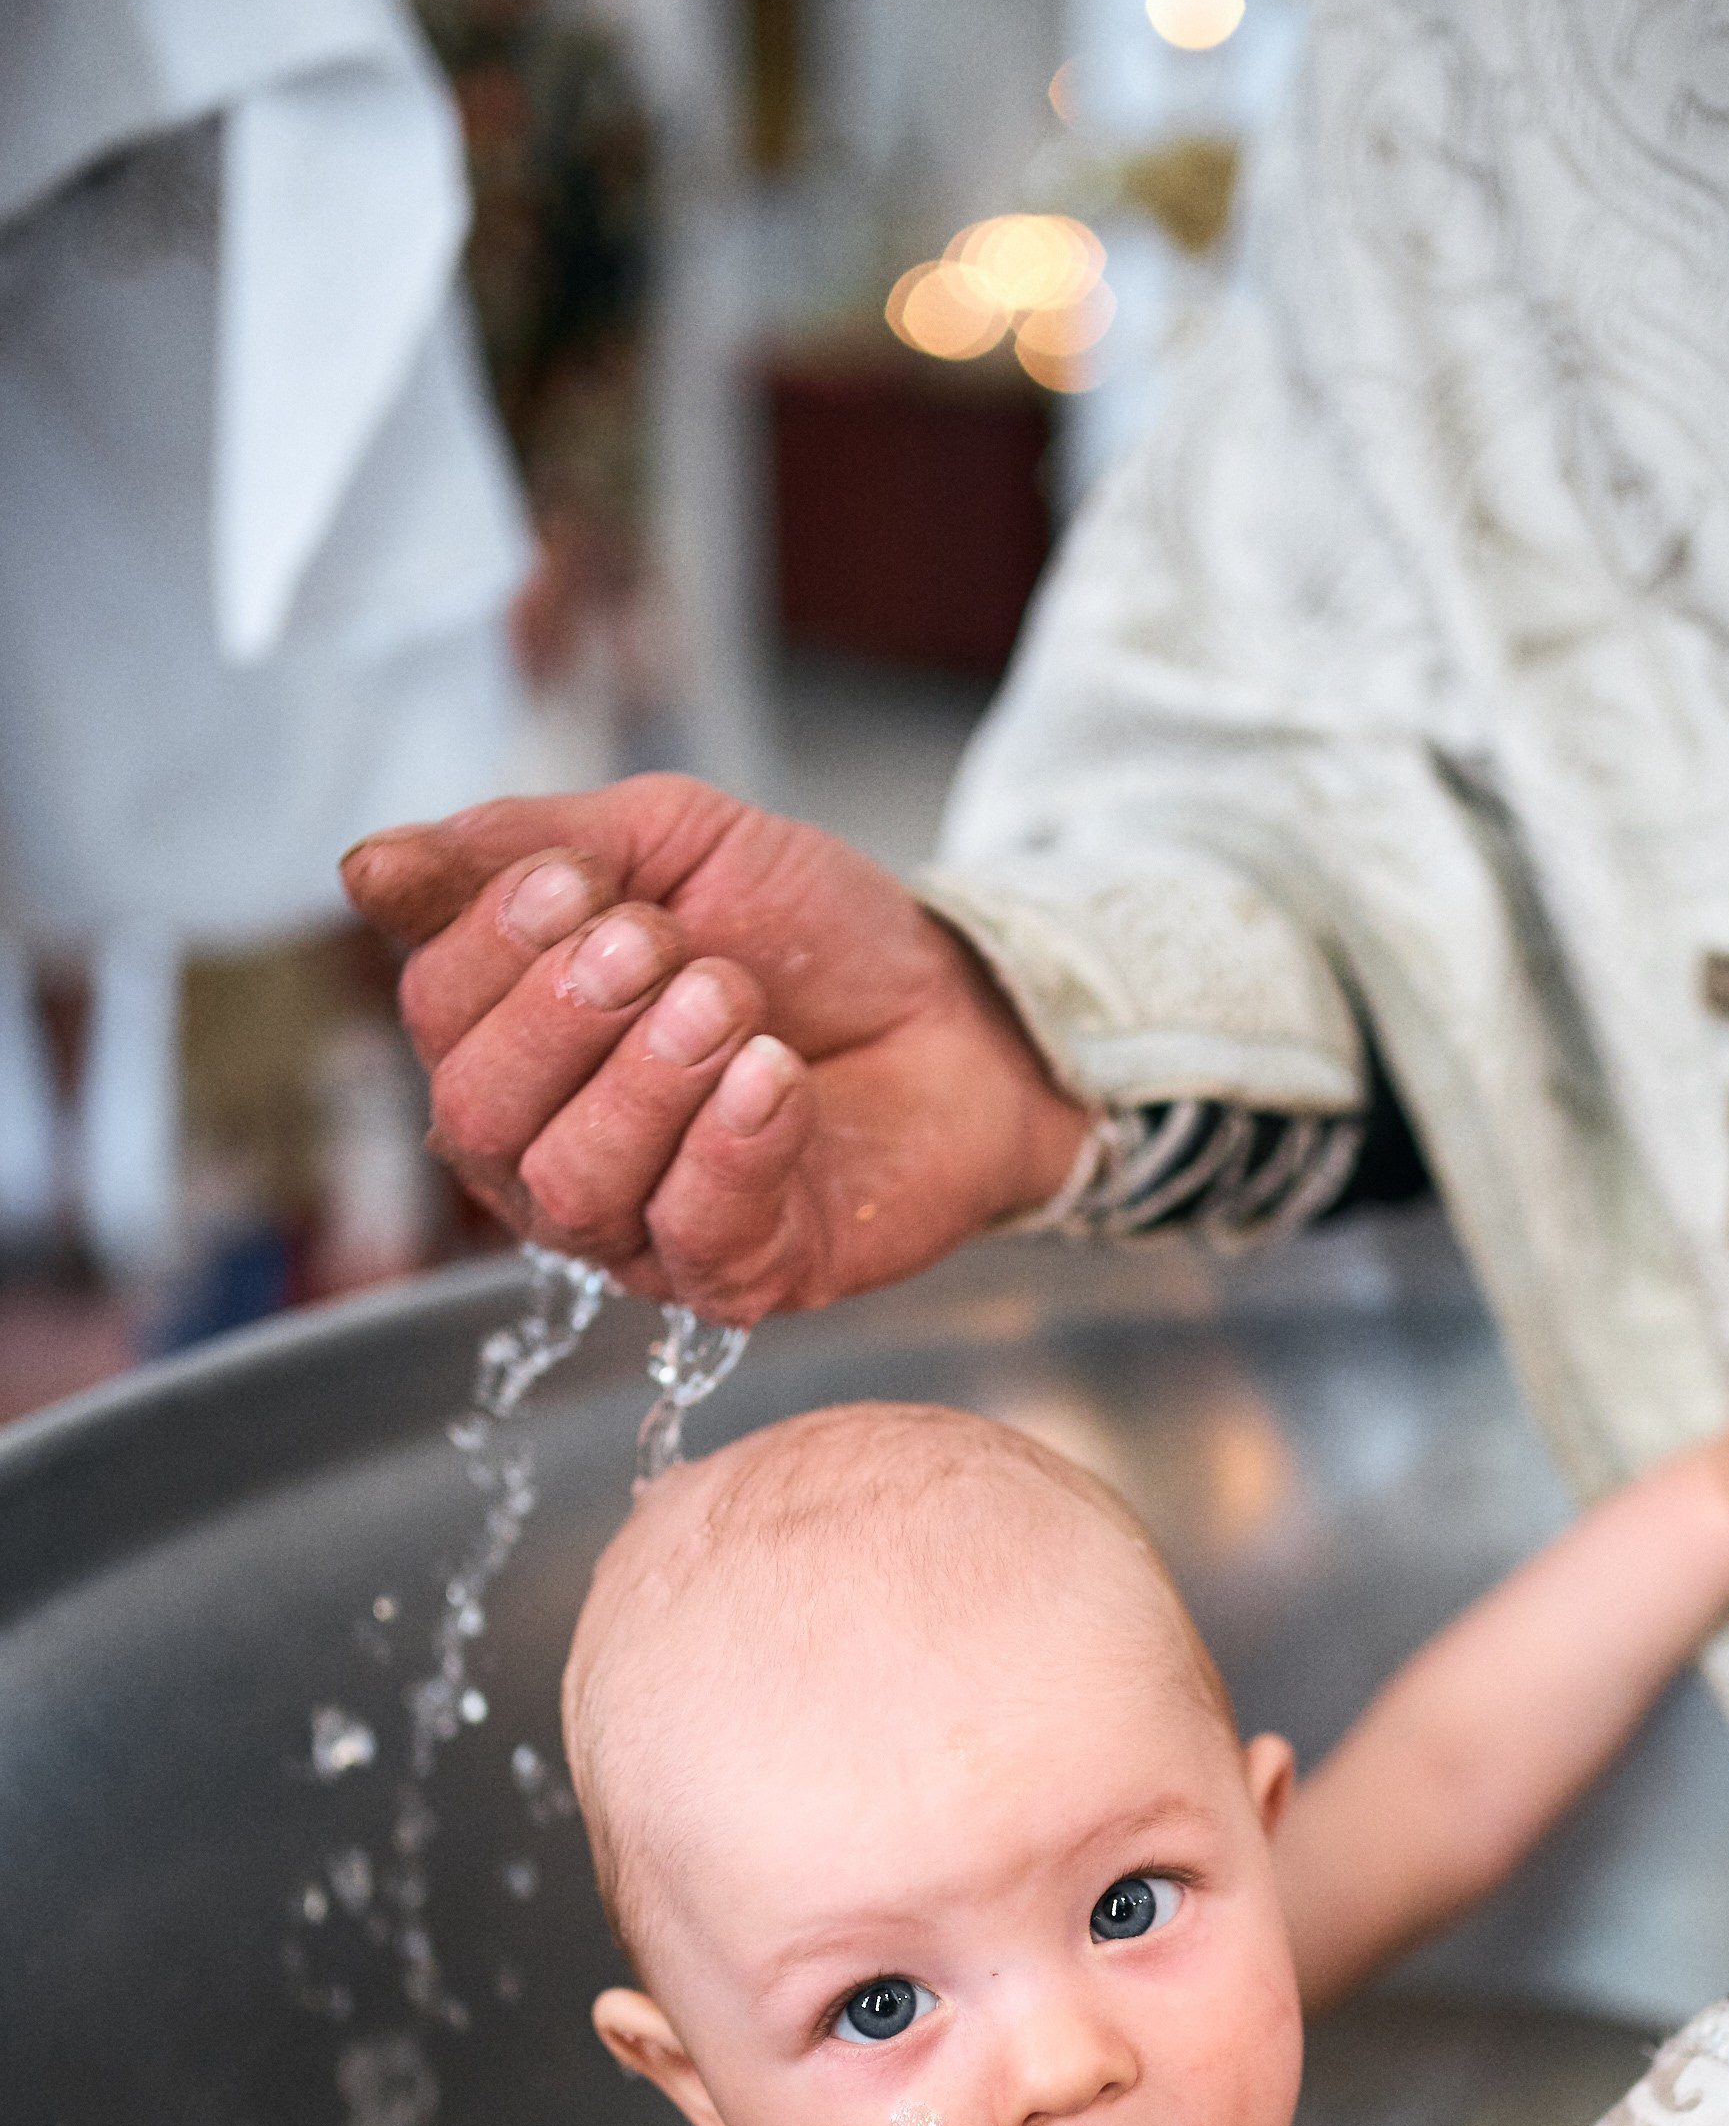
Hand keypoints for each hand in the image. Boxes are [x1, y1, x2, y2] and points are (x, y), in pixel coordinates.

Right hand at [339, 776, 1088, 1321]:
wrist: (964, 1005)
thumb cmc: (810, 937)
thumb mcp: (667, 846)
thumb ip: (521, 849)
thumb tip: (366, 871)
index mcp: (514, 1044)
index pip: (435, 1012)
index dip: (497, 939)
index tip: (588, 879)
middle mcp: (551, 1154)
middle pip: (479, 1114)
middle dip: (567, 1011)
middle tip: (667, 947)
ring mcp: (640, 1231)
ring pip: (571, 1186)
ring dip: (652, 1074)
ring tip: (733, 1001)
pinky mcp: (739, 1278)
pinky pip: (691, 1233)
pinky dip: (730, 1141)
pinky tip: (776, 1073)